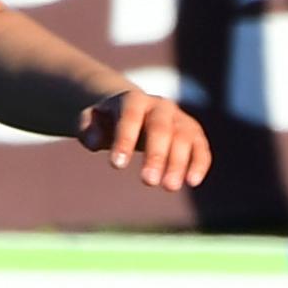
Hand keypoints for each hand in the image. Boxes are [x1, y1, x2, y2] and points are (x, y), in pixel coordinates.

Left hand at [75, 80, 212, 190]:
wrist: (133, 110)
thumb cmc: (107, 121)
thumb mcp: (90, 120)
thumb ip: (87, 128)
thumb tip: (96, 141)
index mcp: (133, 100)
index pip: (130, 117)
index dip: (124, 140)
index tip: (116, 166)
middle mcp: (160, 106)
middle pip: (161, 127)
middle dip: (156, 154)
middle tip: (148, 181)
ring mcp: (179, 118)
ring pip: (183, 137)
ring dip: (178, 163)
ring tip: (169, 187)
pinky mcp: (193, 133)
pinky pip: (200, 146)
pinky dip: (199, 162)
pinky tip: (192, 182)